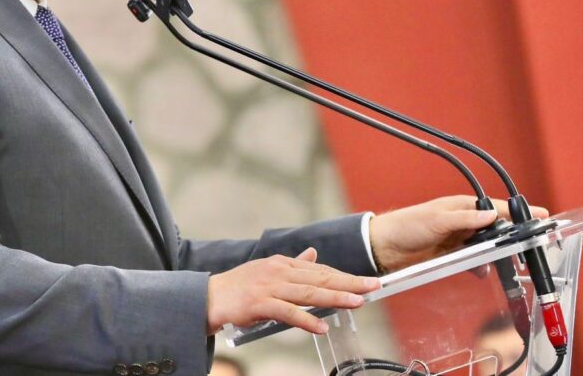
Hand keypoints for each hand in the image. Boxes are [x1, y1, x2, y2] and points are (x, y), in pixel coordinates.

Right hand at [206, 247, 379, 334]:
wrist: (209, 297)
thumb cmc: (240, 287)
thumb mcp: (268, 270)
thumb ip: (293, 265)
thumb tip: (313, 254)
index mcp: (283, 263)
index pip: (320, 271)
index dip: (345, 276)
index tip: (366, 281)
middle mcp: (279, 271)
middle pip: (320, 279)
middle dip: (349, 283)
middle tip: (373, 286)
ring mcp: (269, 286)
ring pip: (308, 293)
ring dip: (334, 298)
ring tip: (356, 302)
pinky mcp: (260, 303)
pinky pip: (287, 312)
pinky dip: (306, 320)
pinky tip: (321, 327)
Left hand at [369, 195, 549, 272]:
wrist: (385, 247)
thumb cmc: (407, 225)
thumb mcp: (437, 220)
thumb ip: (465, 219)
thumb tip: (492, 215)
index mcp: (462, 207)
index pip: (497, 209)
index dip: (519, 213)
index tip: (543, 216)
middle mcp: (465, 222)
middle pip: (498, 230)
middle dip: (513, 239)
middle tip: (530, 248)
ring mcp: (461, 240)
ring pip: (490, 248)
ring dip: (498, 257)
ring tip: (509, 265)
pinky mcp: (455, 256)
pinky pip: (477, 262)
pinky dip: (482, 268)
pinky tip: (483, 273)